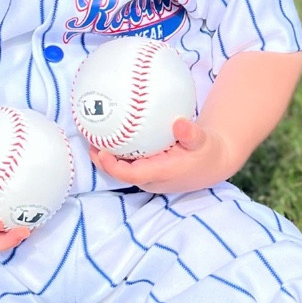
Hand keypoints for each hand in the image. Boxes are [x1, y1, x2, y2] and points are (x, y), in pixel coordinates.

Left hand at [89, 117, 236, 195]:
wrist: (213, 163)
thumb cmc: (206, 151)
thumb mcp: (203, 141)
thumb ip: (191, 135)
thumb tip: (179, 124)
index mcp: (162, 173)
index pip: (131, 175)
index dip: (113, 166)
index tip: (101, 150)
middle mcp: (152, 179)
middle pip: (120, 174)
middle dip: (102, 159)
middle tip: (88, 139)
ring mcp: (149, 176)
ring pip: (122, 169)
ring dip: (106, 155)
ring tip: (92, 136)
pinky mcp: (149, 170)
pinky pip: (128, 163)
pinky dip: (117, 152)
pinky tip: (110, 135)